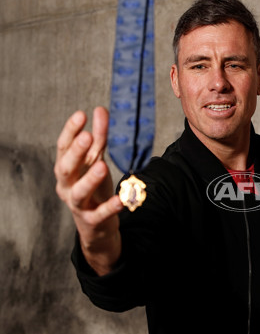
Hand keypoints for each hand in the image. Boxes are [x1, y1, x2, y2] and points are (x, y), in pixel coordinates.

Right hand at [54, 107, 122, 274]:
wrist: (96, 224)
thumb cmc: (94, 187)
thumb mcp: (96, 161)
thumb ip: (99, 138)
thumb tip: (101, 110)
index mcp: (65, 169)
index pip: (63, 147)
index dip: (70, 131)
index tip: (81, 115)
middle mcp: (66, 186)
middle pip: (65, 168)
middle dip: (76, 153)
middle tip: (88, 137)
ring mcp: (77, 205)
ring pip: (79, 192)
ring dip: (89, 179)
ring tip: (102, 165)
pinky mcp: (92, 220)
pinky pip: (100, 213)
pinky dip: (110, 206)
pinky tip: (121, 199)